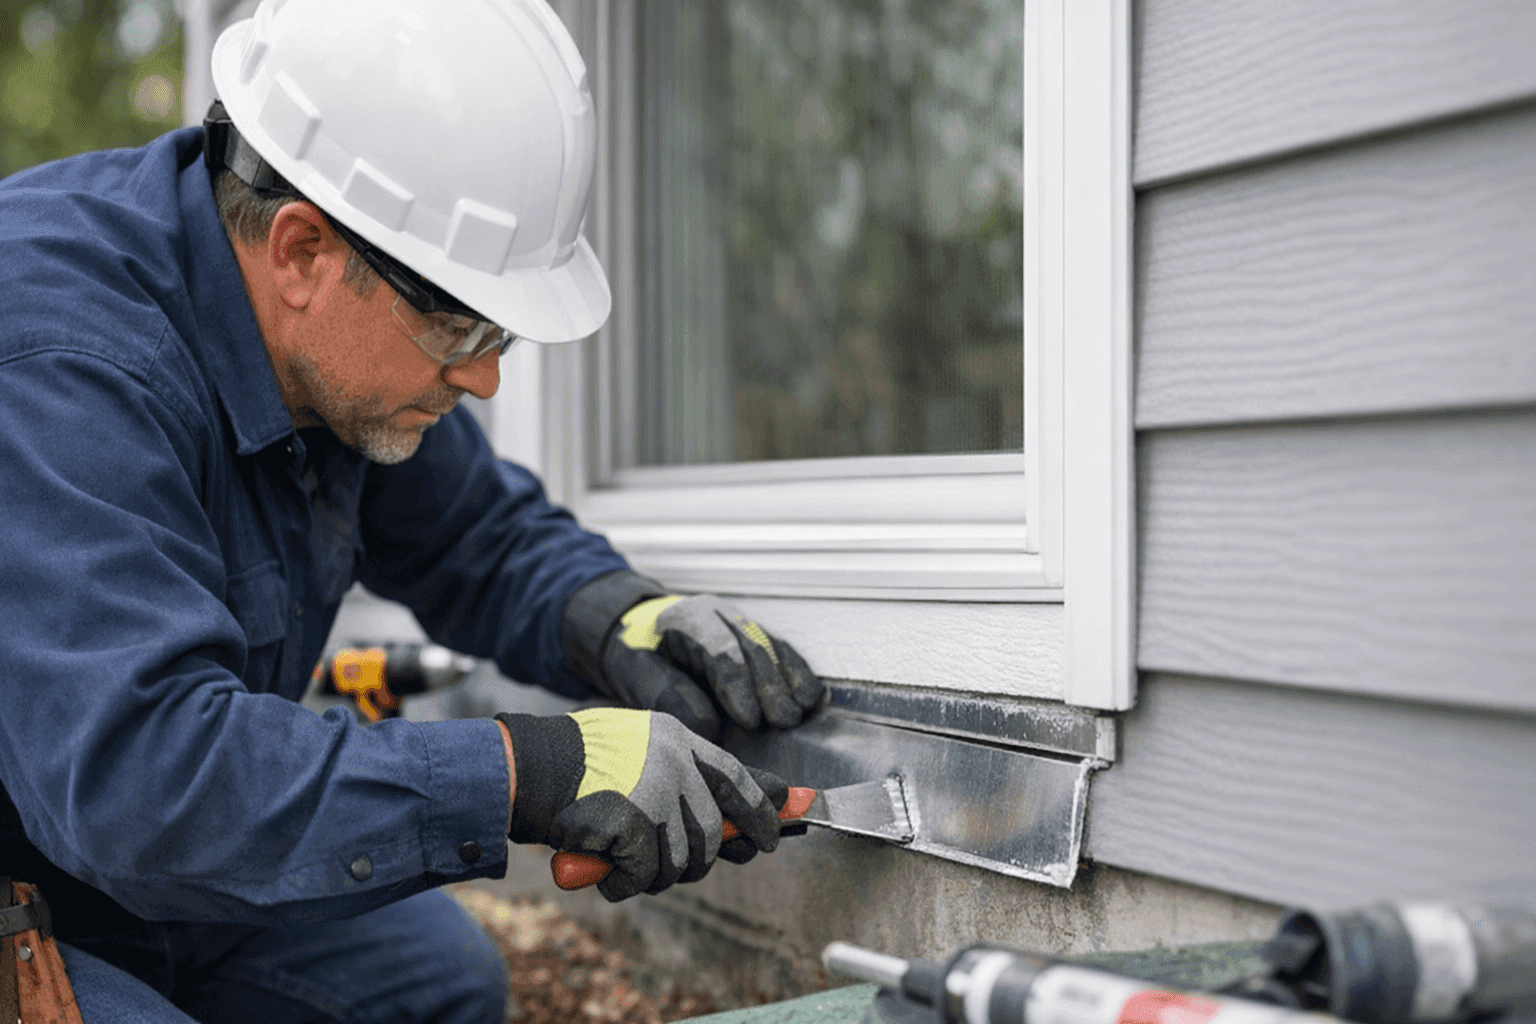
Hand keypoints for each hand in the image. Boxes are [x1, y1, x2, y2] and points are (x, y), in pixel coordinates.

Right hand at [496, 709, 786, 900]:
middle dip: (701, 858)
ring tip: (623, 863)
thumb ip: (676, 777)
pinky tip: (604, 869)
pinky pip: (645, 873)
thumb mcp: (633, 752)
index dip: (760, 808)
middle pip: (711, 829)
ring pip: (680, 858)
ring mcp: (656, 791)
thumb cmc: (572, 766)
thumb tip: (733, 824)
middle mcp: (673, 761)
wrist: (523, 766)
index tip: (775, 832)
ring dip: (653, 874)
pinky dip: (624, 882)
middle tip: (681, 868)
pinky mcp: (634, 821)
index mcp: (675, 737)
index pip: (734, 776)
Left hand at [563, 572, 825, 741]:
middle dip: (772, 686)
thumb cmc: (636, 655)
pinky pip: (782, 651)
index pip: (720, 649)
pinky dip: (798, 673)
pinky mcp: (753, 636)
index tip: (751, 720)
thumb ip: (668, 695)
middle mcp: (721, 615)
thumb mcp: (637, 674)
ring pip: (774, 646)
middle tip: (784, 721)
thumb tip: (709, 726)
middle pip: (754, 647)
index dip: (739, 684)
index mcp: (688, 618)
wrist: (634, 628)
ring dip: (792, 679)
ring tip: (803, 711)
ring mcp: (740, 623)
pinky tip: (811, 696)